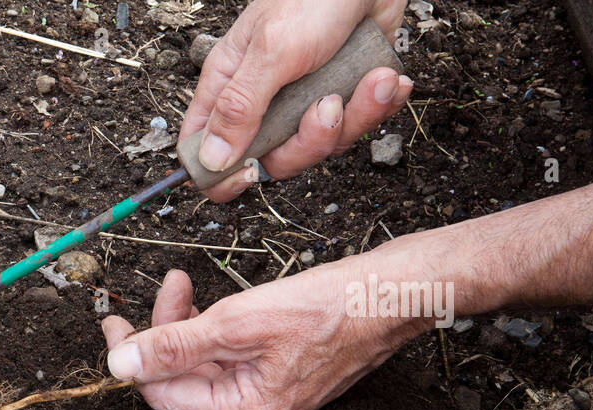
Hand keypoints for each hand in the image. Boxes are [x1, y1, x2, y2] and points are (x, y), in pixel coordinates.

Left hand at [101, 262, 427, 409]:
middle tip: (166, 288)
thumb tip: (120, 365)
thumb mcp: (240, 322)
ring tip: (185, 285)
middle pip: (183, 379)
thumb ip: (174, 345)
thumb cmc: (335, 307)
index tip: (115, 321)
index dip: (134, 357)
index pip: (164, 394)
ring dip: (187, 325)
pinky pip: (231, 356)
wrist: (399, 290)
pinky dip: (214, 328)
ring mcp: (270, 395)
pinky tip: (212, 301)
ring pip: (205, 364)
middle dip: (164, 332)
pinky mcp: (282, 371)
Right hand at [183, 0, 411, 201]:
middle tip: (328, 108)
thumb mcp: (272, 52)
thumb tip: (210, 159)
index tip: (248, 173)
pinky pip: (355, 127)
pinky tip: (387, 79)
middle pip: (272, 161)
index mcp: (231, 87)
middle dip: (309, 143)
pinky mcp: (343, 96)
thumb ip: (240, 107)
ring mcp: (304, 101)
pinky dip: (378, 106)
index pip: (204, 150)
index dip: (221, 174)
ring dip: (356, 117)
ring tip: (374, 80)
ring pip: (319, 147)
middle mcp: (264, 102)